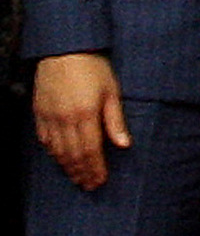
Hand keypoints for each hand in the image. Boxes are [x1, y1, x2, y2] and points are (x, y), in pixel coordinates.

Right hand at [33, 52, 129, 190]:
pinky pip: (45, 139)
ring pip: (57, 150)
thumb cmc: (93, 67)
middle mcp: (64, 120)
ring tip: (76, 177)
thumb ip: (115, 120)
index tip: (100, 181)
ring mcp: (49, 117)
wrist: (64, 49)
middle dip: (82, 172)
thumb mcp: (111, 91)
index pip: (91, 151)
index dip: (95, 169)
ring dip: (67, 166)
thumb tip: (124, 144)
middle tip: (89, 186)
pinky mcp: (39, 112)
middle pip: (73, 155)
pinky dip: (53, 152)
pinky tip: (59, 158)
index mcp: (85, 115)